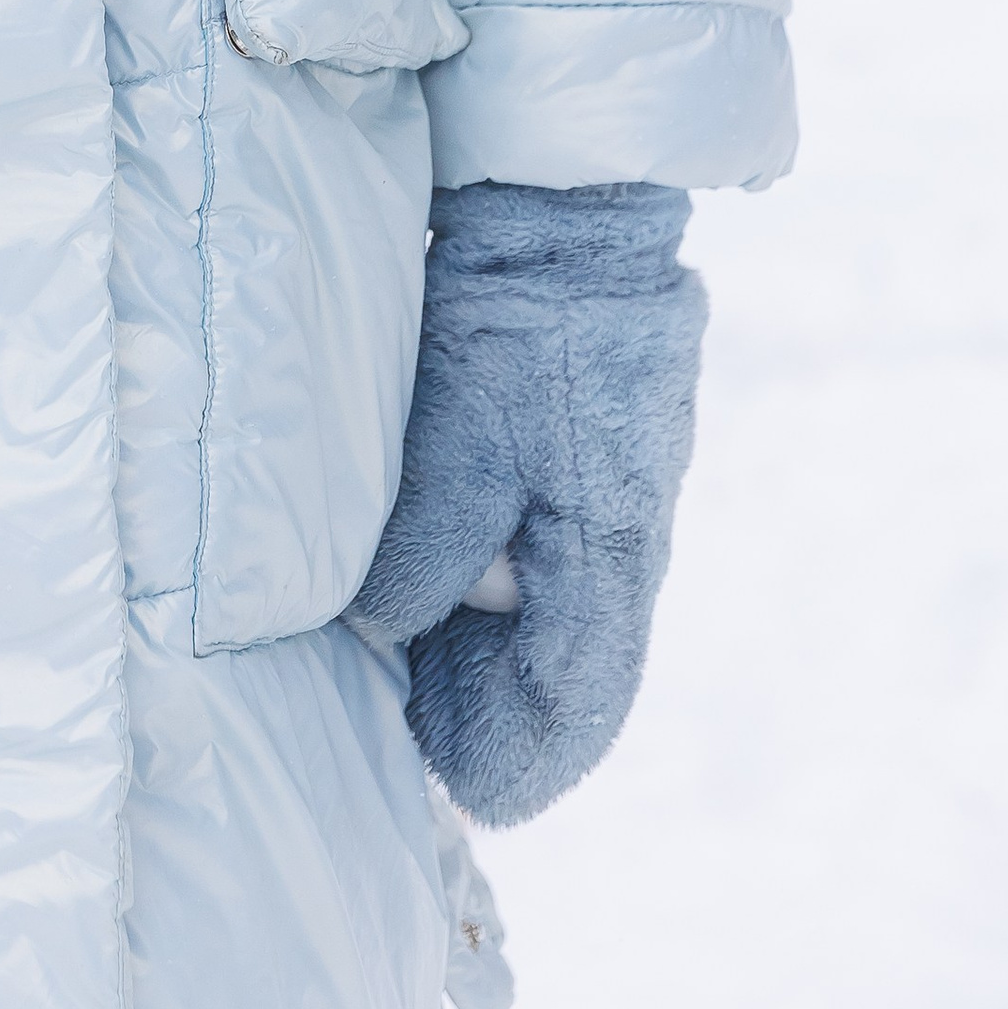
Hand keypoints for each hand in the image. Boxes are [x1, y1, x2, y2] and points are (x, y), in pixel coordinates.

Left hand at [354, 181, 703, 825]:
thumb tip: (385, 632)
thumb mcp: (461, 436)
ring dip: (484, 659)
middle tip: (409, 747)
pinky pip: (541, 563)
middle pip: (564, 669)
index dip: (519, 755)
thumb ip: (427, 547)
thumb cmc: (519, 321)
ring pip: (549, 618)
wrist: (566, 212)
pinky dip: (490, 599)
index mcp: (612, 549)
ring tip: (402, 686)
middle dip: (491, 717)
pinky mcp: (580, 464)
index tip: (461, 795)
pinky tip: (428, 600)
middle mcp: (622, 540)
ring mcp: (606, 501)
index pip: (580, 697)